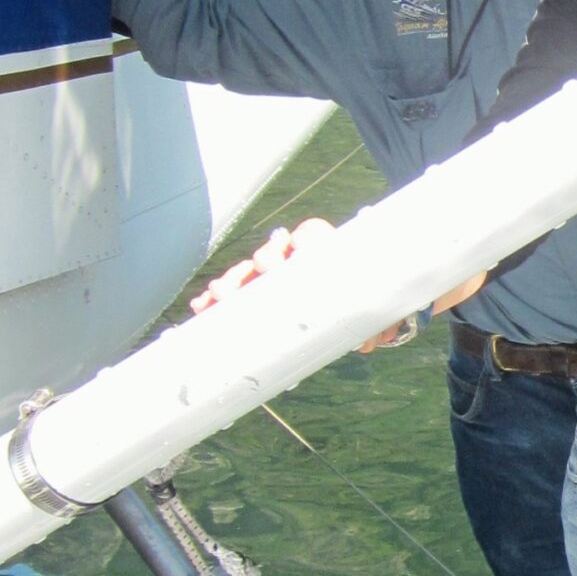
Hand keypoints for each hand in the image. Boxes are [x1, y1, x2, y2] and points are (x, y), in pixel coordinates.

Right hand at [187, 217, 419, 352]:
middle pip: (275, 250)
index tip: (302, 251)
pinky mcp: (259, 293)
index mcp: (327, 250)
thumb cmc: (366, 297)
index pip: (313, 233)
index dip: (305, 240)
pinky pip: (235, 293)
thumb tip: (367, 342)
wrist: (358, 296)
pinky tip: (201, 309)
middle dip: (264, 261)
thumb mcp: (374, 305)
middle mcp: (296, 257)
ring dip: (232, 282)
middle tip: (262, 272)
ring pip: (250, 272)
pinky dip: (217, 301)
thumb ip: (375, 320)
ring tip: (218, 296)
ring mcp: (276, 274)